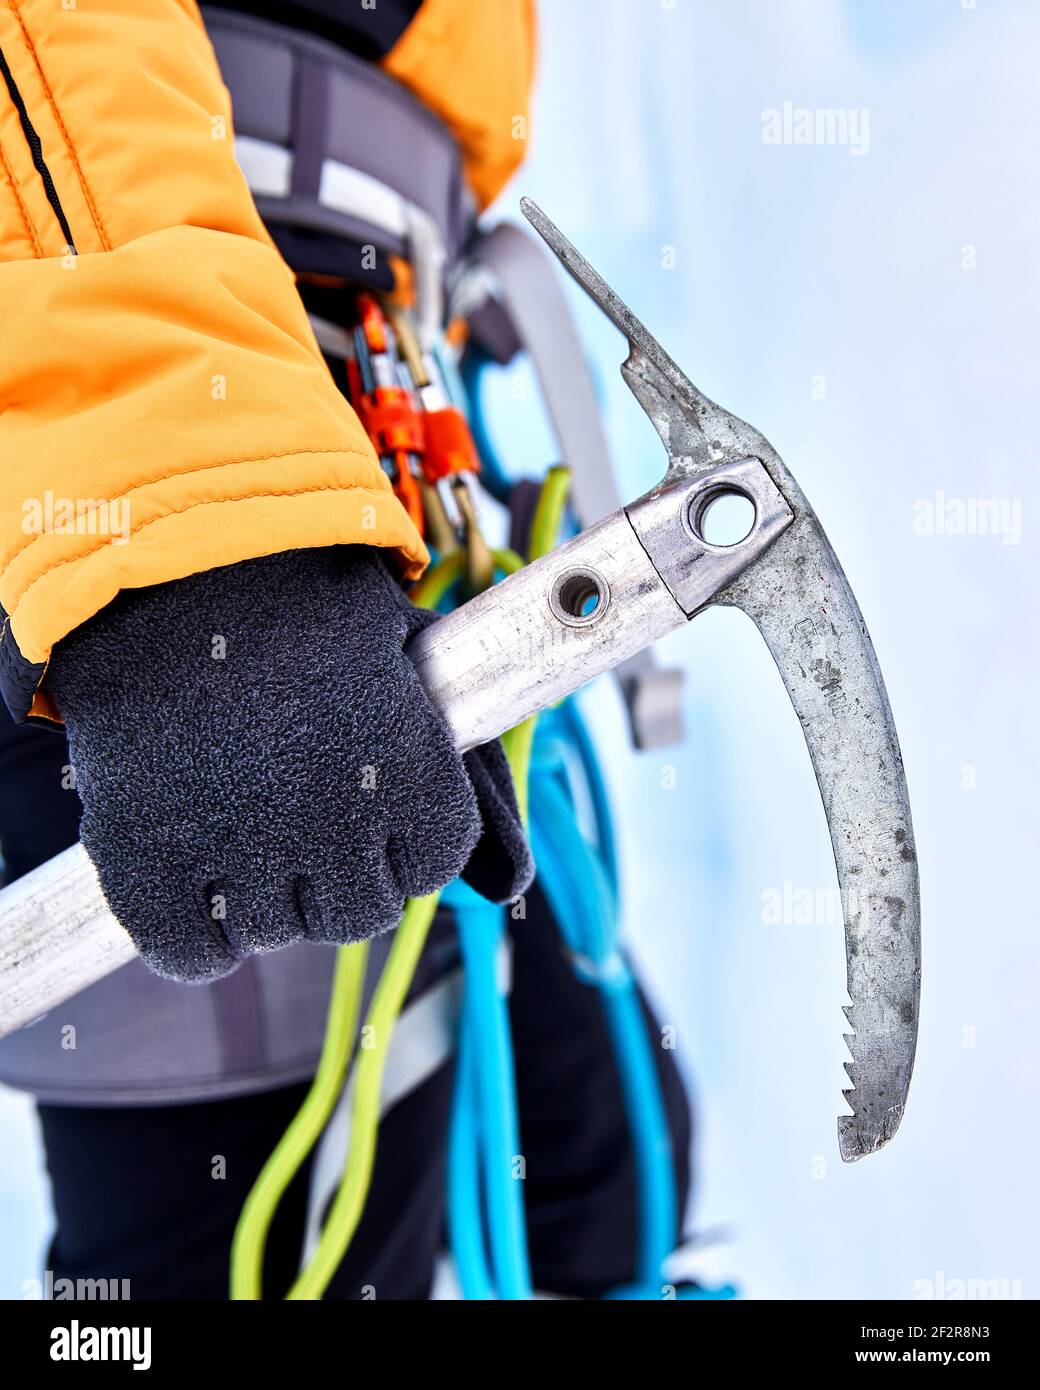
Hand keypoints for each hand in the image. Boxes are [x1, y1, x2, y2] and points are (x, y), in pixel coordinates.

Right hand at [46, 547, 532, 980]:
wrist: (172, 563)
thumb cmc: (304, 614)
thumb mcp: (412, 668)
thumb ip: (475, 780)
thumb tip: (509, 884)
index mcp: (407, 770)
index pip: (432, 866)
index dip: (406, 833)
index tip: (374, 795)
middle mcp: (330, 822)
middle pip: (361, 912)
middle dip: (344, 868)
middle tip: (306, 805)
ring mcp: (235, 847)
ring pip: (281, 933)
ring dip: (271, 893)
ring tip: (245, 813)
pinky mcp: (146, 860)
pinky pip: (193, 956)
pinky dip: (199, 940)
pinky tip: (202, 886)